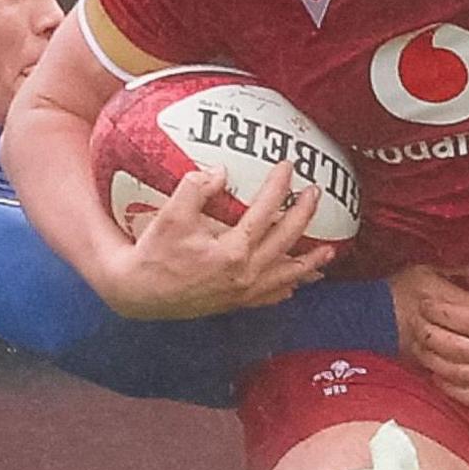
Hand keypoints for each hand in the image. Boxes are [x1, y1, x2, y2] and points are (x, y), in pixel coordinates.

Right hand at [103, 162, 332, 317]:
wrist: (139, 293)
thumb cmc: (153, 252)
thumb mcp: (170, 215)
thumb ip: (195, 189)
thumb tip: (221, 171)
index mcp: (232, 252)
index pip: (265, 213)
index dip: (279, 187)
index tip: (288, 166)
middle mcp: (244, 275)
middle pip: (286, 241)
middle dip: (304, 215)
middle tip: (314, 193)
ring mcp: (242, 292)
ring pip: (286, 275)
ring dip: (309, 262)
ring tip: (329, 252)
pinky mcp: (234, 303)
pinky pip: (269, 296)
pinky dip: (286, 288)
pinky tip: (296, 283)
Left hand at [407, 273, 468, 418]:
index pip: (463, 319)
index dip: (438, 311)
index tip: (425, 303)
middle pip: (451, 346)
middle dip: (427, 333)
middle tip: (415, 323)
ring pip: (454, 373)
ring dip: (432, 360)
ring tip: (419, 348)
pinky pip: (467, 397)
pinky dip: (447, 387)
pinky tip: (437, 377)